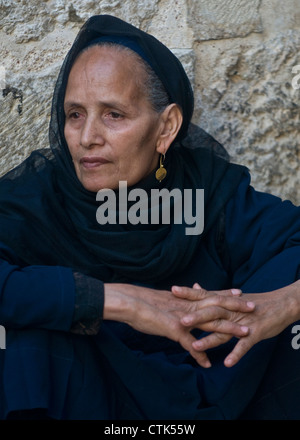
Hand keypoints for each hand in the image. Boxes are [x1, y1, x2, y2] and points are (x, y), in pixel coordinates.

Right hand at [104, 282, 254, 367]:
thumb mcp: (161, 301)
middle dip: (235, 307)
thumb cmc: (141, 303)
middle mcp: (187, 306)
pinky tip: (208, 363)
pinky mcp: (174, 330)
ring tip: (245, 334)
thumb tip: (177, 301)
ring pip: (210, 323)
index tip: (239, 292)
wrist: (129, 303)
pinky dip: (200, 354)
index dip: (224, 294)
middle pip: (216, 306)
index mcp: (184, 299)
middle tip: (253, 307)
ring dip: (228, 330)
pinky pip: (190, 344)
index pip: (209, 294)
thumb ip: (173, 303)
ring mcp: (182, 318)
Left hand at [178, 280, 299, 366]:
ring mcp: (243, 322)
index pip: (205, 295)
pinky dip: (236, 353)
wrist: (281, 305)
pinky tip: (228, 363)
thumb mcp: (233, 297)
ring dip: (210, 339)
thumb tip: (196, 286)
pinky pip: (244, 345)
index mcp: (226, 301)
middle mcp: (232, 310)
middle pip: (212, 312)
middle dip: (196, 317)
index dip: (189, 293)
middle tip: (180, 320)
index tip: (173, 290)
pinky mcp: (255, 333)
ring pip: (224, 330)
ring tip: (195, 347)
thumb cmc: (254, 302)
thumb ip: (213, 294)